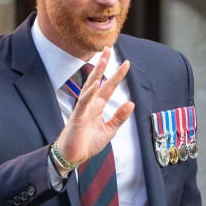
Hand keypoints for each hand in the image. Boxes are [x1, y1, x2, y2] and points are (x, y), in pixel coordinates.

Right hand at [55, 47, 133, 165]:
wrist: (73, 156)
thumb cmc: (87, 143)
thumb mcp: (109, 130)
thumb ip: (119, 117)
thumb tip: (131, 103)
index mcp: (97, 107)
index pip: (108, 87)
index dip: (117, 75)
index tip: (126, 63)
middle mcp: (90, 104)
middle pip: (97, 80)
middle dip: (103, 65)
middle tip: (108, 48)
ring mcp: (83, 109)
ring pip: (90, 87)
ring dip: (97, 73)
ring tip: (103, 60)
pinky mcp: (77, 117)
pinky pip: (83, 102)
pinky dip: (89, 93)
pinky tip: (95, 84)